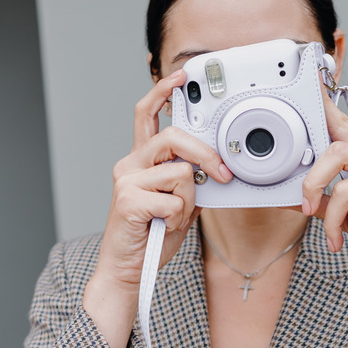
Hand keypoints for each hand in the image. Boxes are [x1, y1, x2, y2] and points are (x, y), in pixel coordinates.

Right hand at [89, 69, 232, 293]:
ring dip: (188, 200)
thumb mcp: (180, 203)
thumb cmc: (152, 236)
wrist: (127, 271)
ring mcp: (126, 181)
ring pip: (179, 172)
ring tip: (174, 217)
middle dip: (204, 155)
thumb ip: (191, 181)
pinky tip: (164, 226)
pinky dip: (179, 217)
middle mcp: (130, 164)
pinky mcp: (127, 200)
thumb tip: (214, 167)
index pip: (149, 115)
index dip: (163, 92)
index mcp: (141, 161)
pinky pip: (173, 199)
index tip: (181, 76)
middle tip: (221, 174)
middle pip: (173, 138)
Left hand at [300, 89, 347, 290]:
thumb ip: (326, 203)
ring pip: (345, 187)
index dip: (326, 108)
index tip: (310, 87)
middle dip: (313, 182)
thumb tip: (296, 196)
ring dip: (336, 221)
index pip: (346, 127)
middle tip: (306, 208)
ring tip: (344, 238)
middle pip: (338, 151)